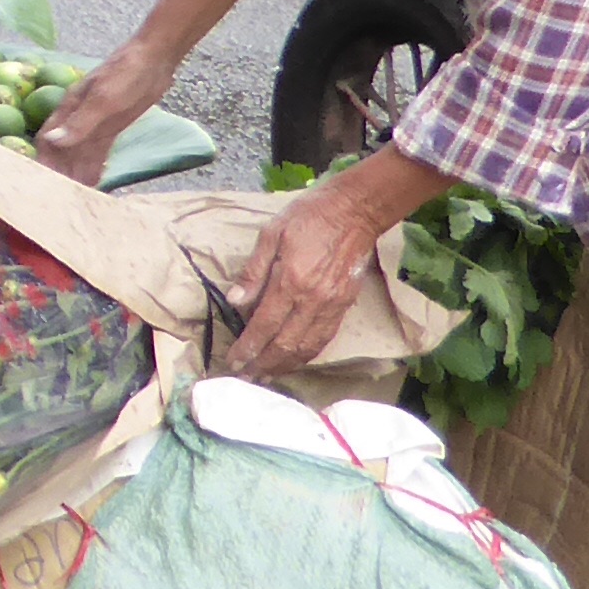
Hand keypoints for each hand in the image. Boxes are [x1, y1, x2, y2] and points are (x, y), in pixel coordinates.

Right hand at [29, 42, 172, 185]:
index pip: (48, 139)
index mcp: (70, 108)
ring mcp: (95, 122)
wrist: (155, 57)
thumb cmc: (127, 72)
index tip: (45, 185)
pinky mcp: (111, 126)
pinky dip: (94, 167)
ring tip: (80, 198)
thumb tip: (53, 141)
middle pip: (63, 151)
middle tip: (65, 200)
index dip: (44, 162)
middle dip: (61, 173)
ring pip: (80, 153)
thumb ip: (80, 122)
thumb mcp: (104, 99)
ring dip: (78, 173)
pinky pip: (98, 151)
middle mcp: (78, 117)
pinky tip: (97, 183)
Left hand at [229, 157, 434, 377]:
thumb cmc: (309, 217)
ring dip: (285, 366)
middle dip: (262, 364)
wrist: (355, 211)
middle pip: (284, 345)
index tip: (233, 362)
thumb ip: (253, 270)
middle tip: (244, 377)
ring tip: (265, 375)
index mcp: (291, 281)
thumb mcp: (272, 233)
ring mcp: (331, 305)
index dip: (247, 348)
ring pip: (306, 348)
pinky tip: (294, 360)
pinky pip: (324, 339)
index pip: (264, 326)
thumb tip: (236, 302)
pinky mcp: (344, 305)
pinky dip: (307, 355)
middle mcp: (312, 300)